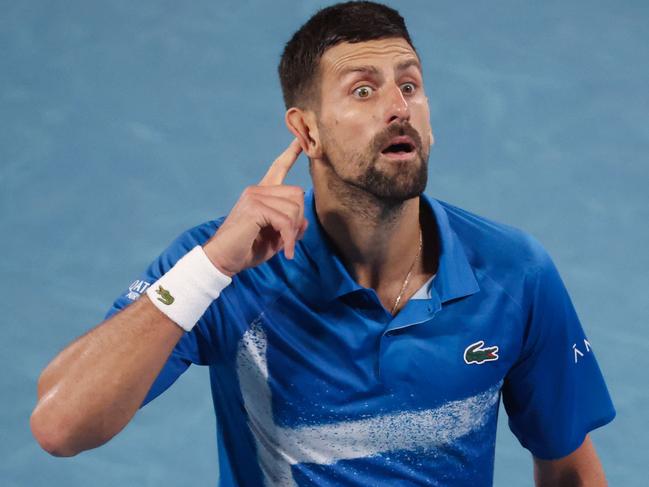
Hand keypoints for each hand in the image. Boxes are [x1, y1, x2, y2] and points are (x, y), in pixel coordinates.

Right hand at [202, 139, 307, 276]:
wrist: (222, 260)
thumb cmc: (246, 250)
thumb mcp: (275, 238)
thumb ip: (290, 227)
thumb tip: (304, 221)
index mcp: (261, 194)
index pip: (278, 167)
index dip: (291, 153)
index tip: (300, 140)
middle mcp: (257, 190)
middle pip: (297, 194)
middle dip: (299, 218)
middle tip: (290, 239)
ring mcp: (254, 196)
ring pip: (293, 208)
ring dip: (293, 232)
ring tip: (285, 247)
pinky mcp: (254, 208)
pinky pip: (285, 221)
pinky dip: (289, 239)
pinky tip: (285, 252)